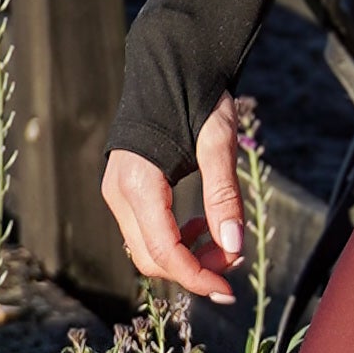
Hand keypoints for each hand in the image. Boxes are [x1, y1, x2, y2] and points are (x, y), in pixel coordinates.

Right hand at [101, 98, 243, 304]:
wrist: (172, 62)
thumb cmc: (198, 97)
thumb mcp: (218, 144)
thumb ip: (224, 197)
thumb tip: (234, 247)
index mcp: (139, 184)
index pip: (163, 252)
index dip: (196, 277)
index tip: (229, 291)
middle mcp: (119, 192)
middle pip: (151, 258)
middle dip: (194, 269)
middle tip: (235, 263)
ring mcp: (118, 192)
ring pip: (148, 248)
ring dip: (187, 257)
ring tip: (225, 242)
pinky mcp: (127, 190)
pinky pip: (147, 231)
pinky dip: (177, 240)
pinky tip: (203, 225)